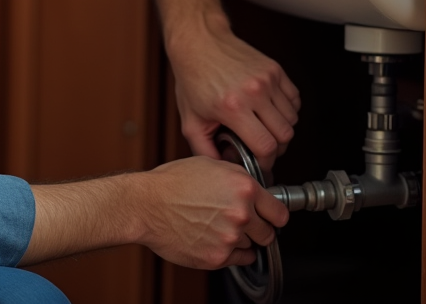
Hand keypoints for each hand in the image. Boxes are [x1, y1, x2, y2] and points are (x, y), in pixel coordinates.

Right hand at [137, 156, 288, 268]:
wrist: (146, 205)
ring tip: (217, 226)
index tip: (269, 217)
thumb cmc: (172, 183)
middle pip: (268, 233)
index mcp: (243, 188)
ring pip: (252, 246)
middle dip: (257, 228)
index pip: (279, 213)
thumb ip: (239, 179)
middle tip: (240, 222)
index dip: (273, 215)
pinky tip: (214, 238)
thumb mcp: (211, 165)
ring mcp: (230, 238)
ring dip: (241, 240)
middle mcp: (241, 214)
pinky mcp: (217, 257)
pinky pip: (238, 260)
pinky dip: (230, 252)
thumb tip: (257, 190)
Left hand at [141, 0, 299, 170]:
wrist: (199, 43)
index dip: (265, 162)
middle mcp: (253, 91)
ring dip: (281, 129)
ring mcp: (267, 79)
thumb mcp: (190, 121)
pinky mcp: (275, 70)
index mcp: (232, 106)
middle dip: (275, 148)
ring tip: (262, 127)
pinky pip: (295, 100)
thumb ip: (205, 151)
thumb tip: (224, 169)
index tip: (259, 162)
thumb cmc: (193, 78)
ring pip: (292, 119)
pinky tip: (269, 111)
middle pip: (284, 135)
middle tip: (261, 146)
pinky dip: (287, 111)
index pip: (266, 146)